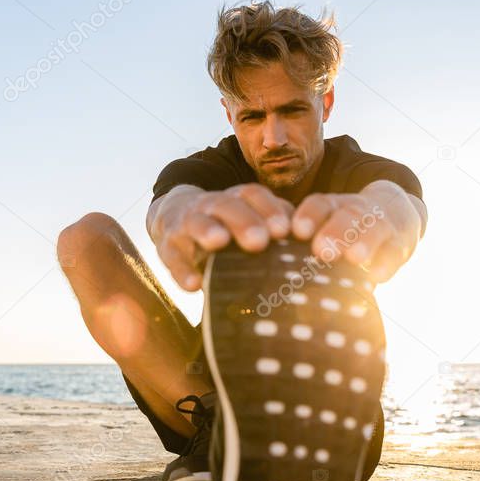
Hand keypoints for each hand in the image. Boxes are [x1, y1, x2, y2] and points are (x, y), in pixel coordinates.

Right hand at [150, 183, 293, 290]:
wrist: (174, 216)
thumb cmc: (226, 223)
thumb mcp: (249, 217)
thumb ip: (277, 223)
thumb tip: (311, 240)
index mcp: (237, 199)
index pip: (253, 195)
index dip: (268, 209)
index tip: (284, 229)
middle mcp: (212, 205)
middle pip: (227, 205)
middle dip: (243, 220)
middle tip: (259, 240)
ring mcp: (187, 223)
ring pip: (197, 222)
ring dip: (208, 230)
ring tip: (219, 241)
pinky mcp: (168, 245)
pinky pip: (173, 256)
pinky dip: (182, 270)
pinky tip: (194, 285)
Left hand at [291, 182, 420, 282]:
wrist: (396, 211)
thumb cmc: (347, 228)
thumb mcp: (328, 224)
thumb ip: (303, 246)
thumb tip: (275, 273)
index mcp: (334, 207)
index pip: (322, 204)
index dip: (311, 215)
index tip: (298, 231)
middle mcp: (357, 212)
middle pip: (348, 215)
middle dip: (336, 231)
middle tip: (322, 249)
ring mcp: (382, 225)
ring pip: (374, 229)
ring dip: (364, 242)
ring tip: (354, 258)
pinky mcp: (401, 243)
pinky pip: (394, 251)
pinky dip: (386, 263)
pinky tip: (377, 275)